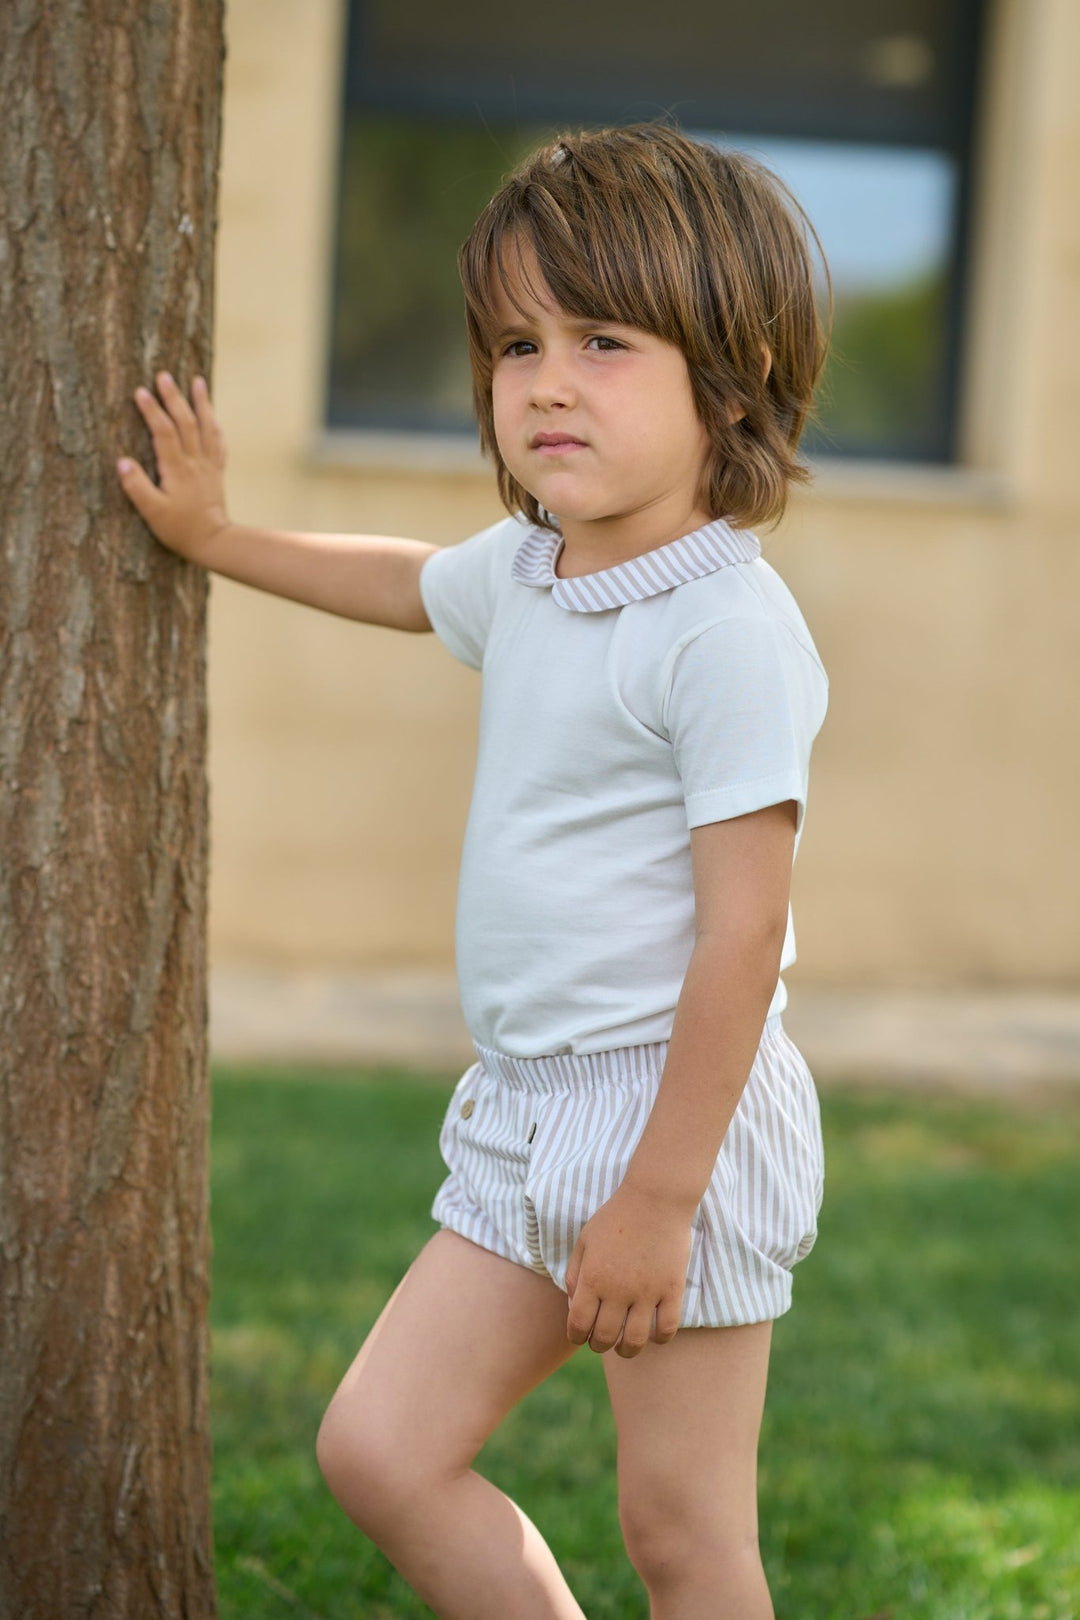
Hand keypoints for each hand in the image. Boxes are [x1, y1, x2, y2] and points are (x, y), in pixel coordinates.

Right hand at [117, 371, 229, 561]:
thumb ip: (137, 487)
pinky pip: (218, 442)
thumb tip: (122, 461)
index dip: (152, 411)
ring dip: (201, 403)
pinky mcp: (216, 472)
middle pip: (185, 422)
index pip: (163, 432)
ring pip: (206, 427)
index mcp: (177, 469)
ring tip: (197, 381)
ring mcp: (208, 466)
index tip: (141, 391)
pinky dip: (214, 425)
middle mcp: (195, 462)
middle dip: (174, 397)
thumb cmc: (179, 529)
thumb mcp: (152, 512)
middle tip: (163, 375)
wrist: (214, 541)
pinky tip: (212, 414)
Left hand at [564, 1184, 692, 1357]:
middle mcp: (617, 1290)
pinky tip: (655, 1334)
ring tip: (626, 1346)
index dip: (576, 1337)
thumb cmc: (616, 1217)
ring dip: (628, 1350)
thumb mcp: (585, 1240)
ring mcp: (647, 1292)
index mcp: (592, 1278)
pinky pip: (667, 1328)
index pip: (578, 1325)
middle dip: (599, 1345)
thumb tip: (574, 1306)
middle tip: (603, 1341)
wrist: (655, 1198)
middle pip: (605, 1338)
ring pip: (636, 1341)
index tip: (581, 1336)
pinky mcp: (672, 1289)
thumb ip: (574, 1274)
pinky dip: (660, 1339)